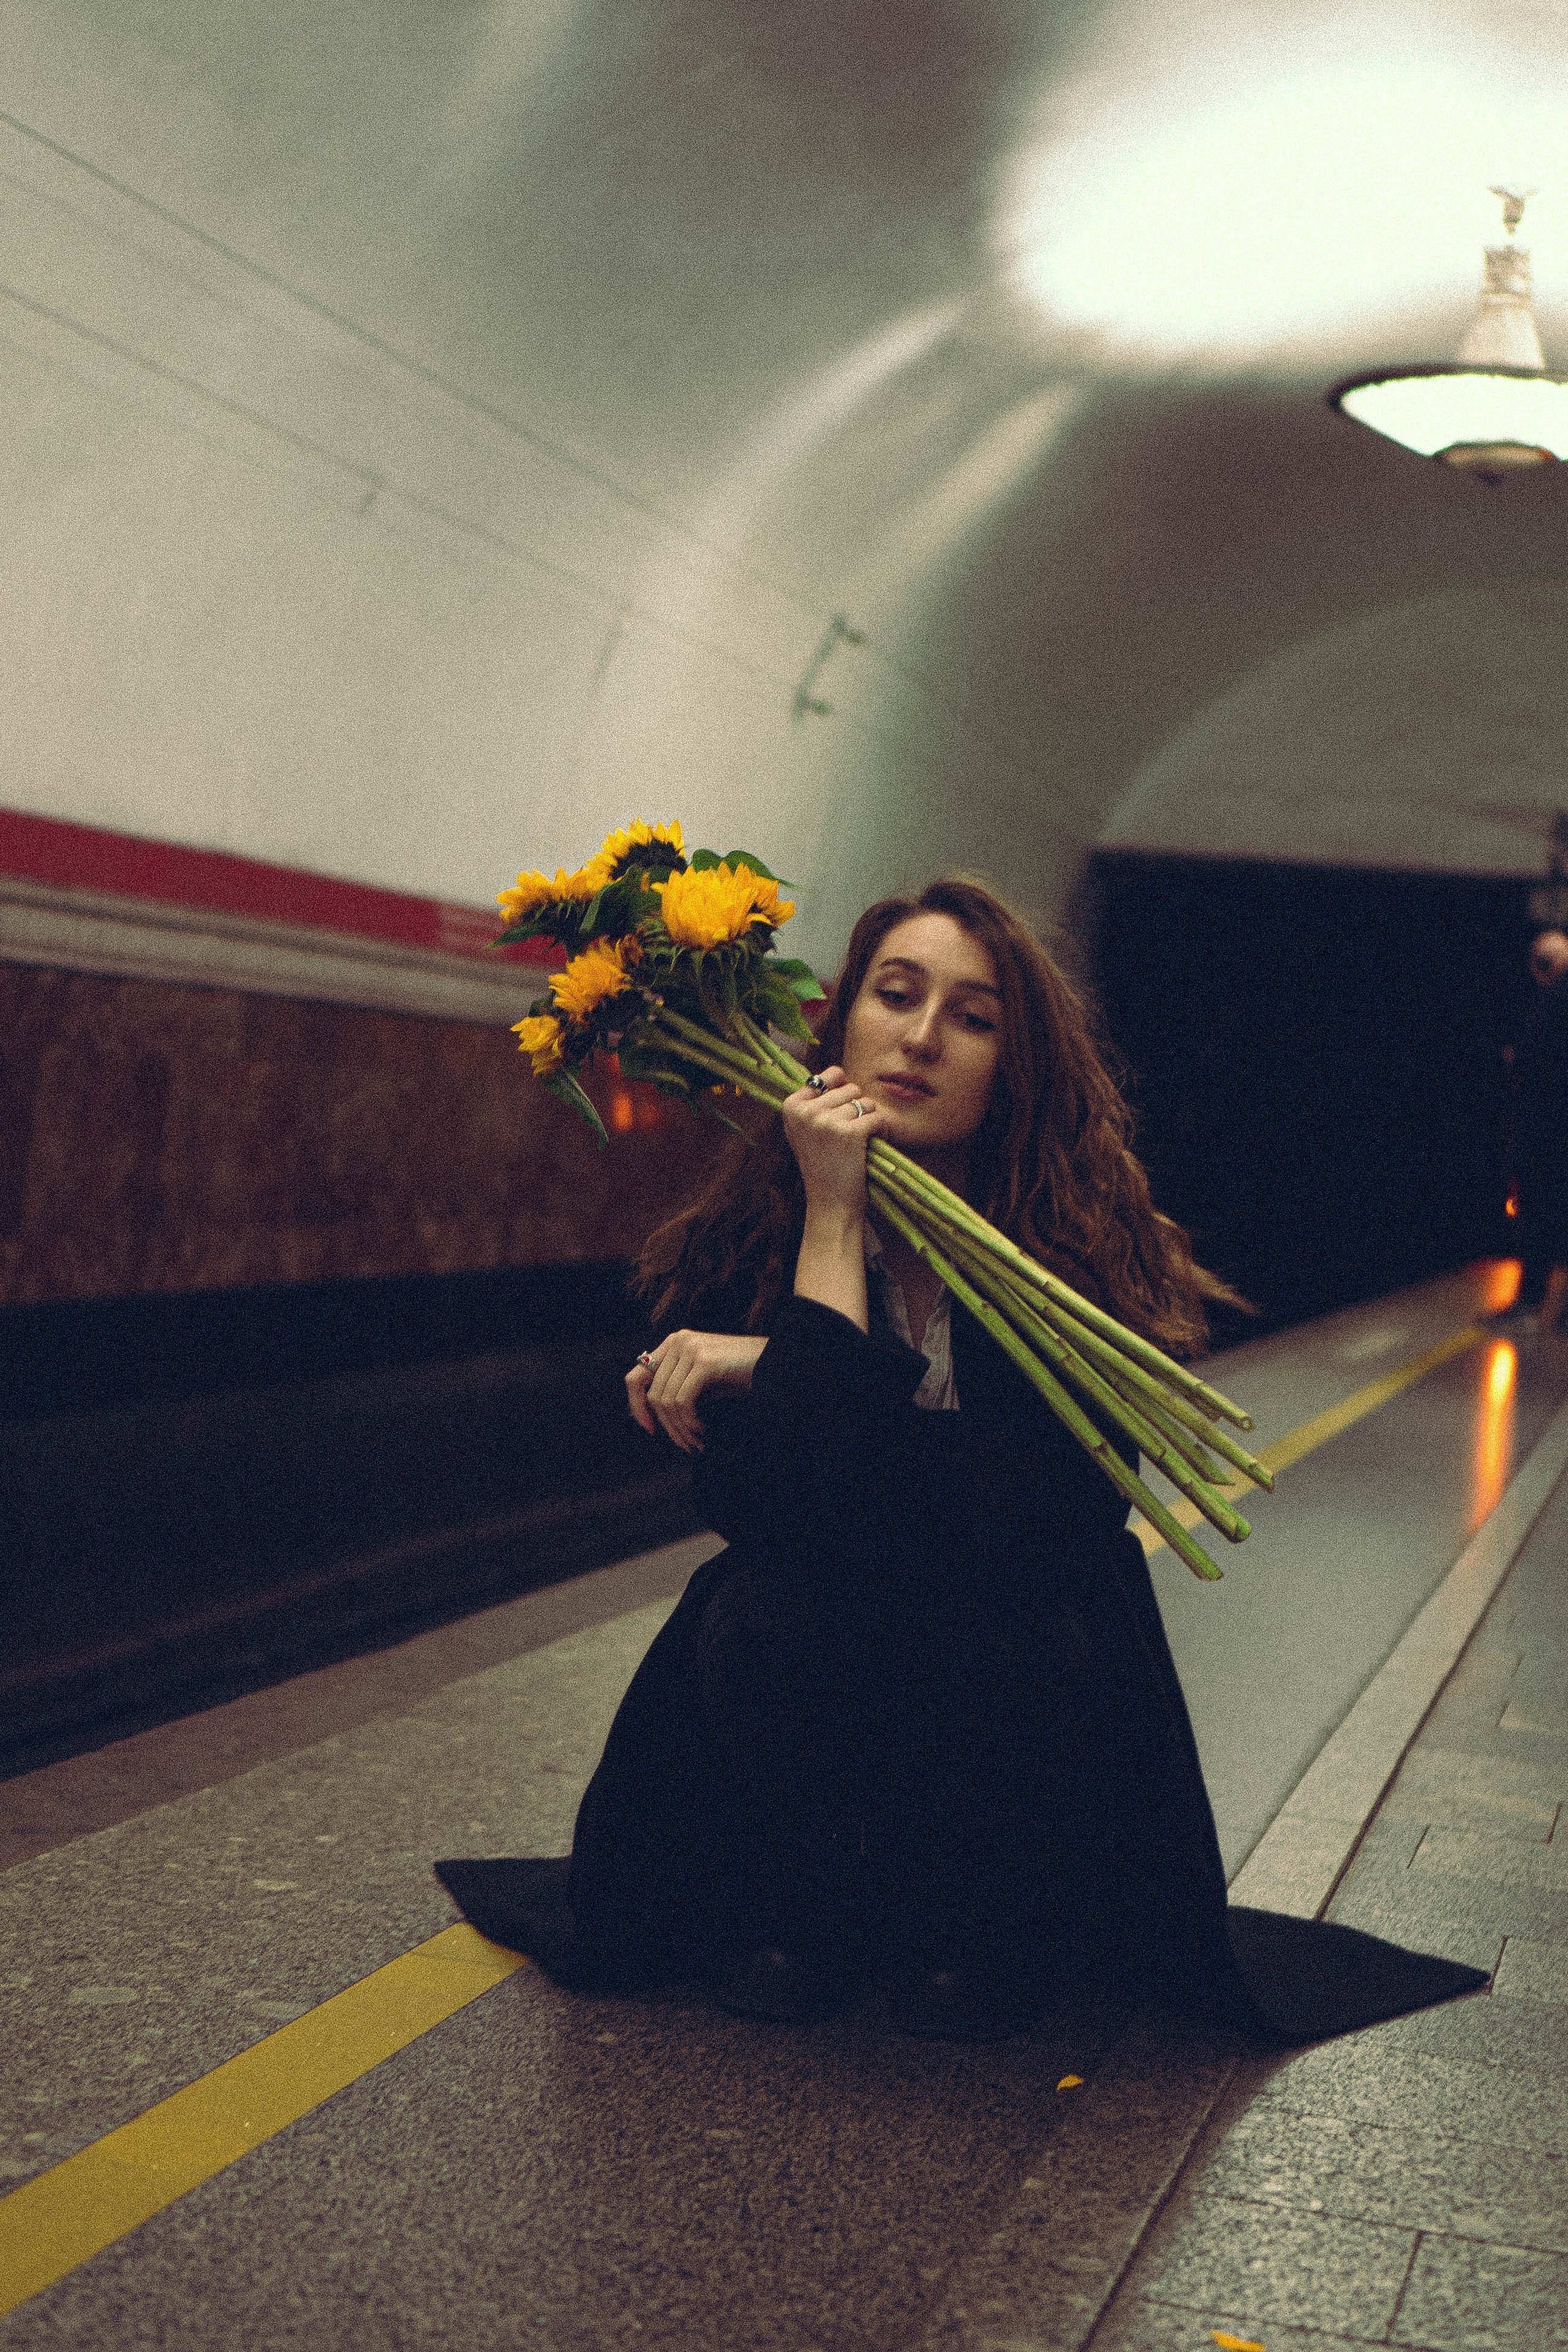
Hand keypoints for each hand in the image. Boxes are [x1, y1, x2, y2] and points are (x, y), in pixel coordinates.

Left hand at [626, 1330, 767, 1452]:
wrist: (774, 1364)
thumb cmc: (740, 1374)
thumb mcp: (701, 1381)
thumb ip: (676, 1390)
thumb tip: (653, 1417)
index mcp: (673, 1343)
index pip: (635, 1377)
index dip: (636, 1406)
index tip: (649, 1429)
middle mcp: (678, 1342)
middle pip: (652, 1395)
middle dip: (668, 1427)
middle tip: (685, 1444)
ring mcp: (690, 1349)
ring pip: (666, 1401)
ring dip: (681, 1429)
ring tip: (697, 1440)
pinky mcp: (704, 1361)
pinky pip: (682, 1401)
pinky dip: (690, 1422)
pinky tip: (703, 1429)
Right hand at [780, 1067, 886, 1222]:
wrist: (830, 1202)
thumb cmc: (822, 1164)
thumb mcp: (805, 1130)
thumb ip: (814, 1102)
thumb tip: (838, 1072)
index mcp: (791, 1106)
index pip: (828, 1076)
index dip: (841, 1093)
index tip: (836, 1117)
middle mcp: (805, 1111)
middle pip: (850, 1088)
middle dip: (856, 1109)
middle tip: (849, 1135)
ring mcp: (826, 1121)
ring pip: (865, 1102)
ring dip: (869, 1120)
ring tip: (858, 1142)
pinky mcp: (850, 1133)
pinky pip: (878, 1117)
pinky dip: (881, 1131)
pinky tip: (871, 1146)